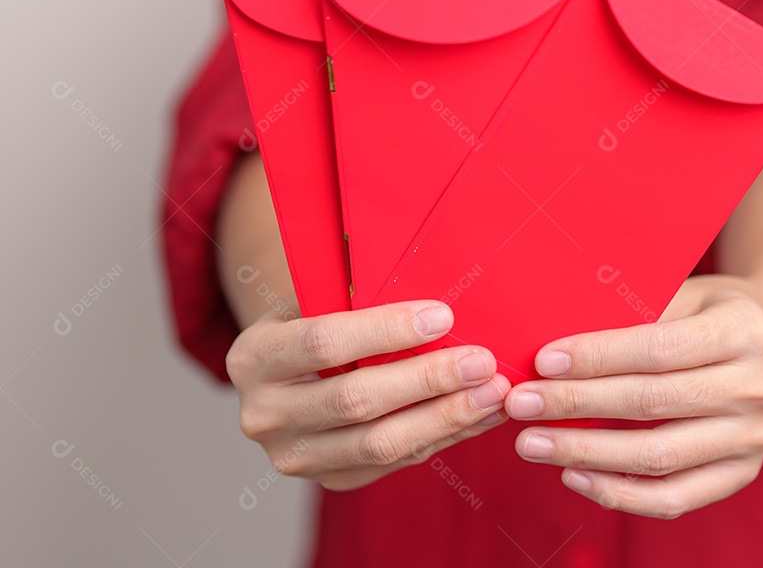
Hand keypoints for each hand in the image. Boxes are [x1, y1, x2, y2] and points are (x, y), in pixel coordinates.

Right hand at [226, 300, 509, 490]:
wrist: (290, 373)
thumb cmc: (316, 319)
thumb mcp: (318, 298)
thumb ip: (358, 298)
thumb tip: (438, 302)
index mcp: (254, 357)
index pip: (324, 343)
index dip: (386, 331)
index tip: (443, 316)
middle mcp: (265, 415)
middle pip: (356, 401)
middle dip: (428, 380)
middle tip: (483, 361)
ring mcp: (295, 456)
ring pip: (381, 444)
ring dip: (446, 417)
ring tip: (494, 393)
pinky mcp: (331, 480)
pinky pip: (398, 463)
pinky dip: (446, 437)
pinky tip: (482, 414)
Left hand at [504, 275, 762, 518]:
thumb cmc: (710, 312)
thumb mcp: (683, 293)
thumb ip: (634, 314)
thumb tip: (556, 347)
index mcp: (744, 331)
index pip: (657, 349)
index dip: (596, 357)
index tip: (543, 361)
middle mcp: (757, 388)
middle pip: (651, 404)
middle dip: (576, 405)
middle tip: (521, 403)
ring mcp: (754, 439)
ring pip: (657, 457)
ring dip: (585, 454)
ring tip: (532, 443)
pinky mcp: (741, 474)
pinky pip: (673, 498)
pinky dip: (618, 492)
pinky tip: (573, 475)